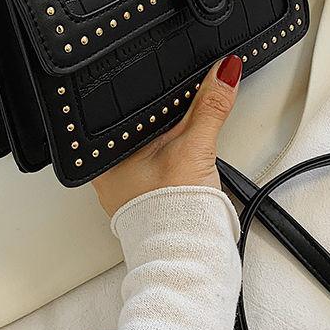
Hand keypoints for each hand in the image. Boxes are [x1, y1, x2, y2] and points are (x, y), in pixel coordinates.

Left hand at [91, 54, 242, 216]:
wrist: (190, 258)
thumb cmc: (175, 212)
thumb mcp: (195, 146)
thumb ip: (210, 106)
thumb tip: (224, 71)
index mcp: (105, 155)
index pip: (125, 108)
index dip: (150, 92)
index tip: (170, 82)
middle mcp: (109, 171)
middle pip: (141, 125)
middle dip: (163, 115)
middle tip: (183, 119)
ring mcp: (128, 186)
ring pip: (151, 144)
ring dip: (170, 137)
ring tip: (185, 144)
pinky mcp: (147, 197)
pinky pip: (159, 163)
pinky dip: (173, 157)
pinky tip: (185, 162)